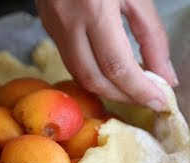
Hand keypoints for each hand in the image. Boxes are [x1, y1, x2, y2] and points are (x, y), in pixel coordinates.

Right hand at [36, 0, 177, 110]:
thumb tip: (164, 75)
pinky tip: (109, 72)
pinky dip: (93, 74)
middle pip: (94, 79)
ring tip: (130, 89)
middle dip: (123, 96)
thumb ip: (151, 36)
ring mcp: (54, 29)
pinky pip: (71, 62)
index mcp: (95, 10)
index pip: (117, 66)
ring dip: (107, 89)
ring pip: (79, 76)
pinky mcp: (48, 30)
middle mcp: (69, 25)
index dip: (139, 90)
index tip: (159, 102)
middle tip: (146, 99)